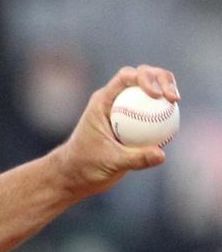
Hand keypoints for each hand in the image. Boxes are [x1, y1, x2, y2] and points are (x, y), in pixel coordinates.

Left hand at [50, 64, 175, 199]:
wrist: (76, 175)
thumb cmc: (86, 166)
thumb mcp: (110, 162)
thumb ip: (136, 158)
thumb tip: (161, 154)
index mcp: (103, 101)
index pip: (125, 77)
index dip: (145, 78)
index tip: (157, 95)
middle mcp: (114, 100)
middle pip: (141, 76)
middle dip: (161, 78)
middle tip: (173, 98)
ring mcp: (124, 110)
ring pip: (148, 93)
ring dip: (165, 91)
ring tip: (176, 102)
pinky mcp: (133, 122)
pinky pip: (151, 113)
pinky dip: (164, 113)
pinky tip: (174, 123)